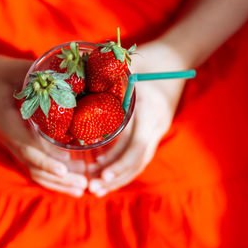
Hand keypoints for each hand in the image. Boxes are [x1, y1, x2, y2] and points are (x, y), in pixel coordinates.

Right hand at [0, 52, 87, 196]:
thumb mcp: (17, 69)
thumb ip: (40, 75)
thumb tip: (73, 79)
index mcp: (6, 122)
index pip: (26, 146)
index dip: (45, 160)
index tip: (64, 170)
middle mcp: (7, 137)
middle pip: (32, 166)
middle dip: (58, 179)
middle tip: (84, 186)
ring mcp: (9, 142)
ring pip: (31, 169)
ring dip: (54, 182)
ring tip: (79, 190)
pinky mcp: (13, 141)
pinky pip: (30, 163)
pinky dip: (48, 173)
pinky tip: (65, 178)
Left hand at [89, 42, 187, 196]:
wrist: (174, 58)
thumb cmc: (148, 58)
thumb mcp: (126, 68)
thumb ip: (106, 83)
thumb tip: (73, 98)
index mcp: (150, 109)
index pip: (138, 145)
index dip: (120, 164)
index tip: (100, 177)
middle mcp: (156, 123)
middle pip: (139, 160)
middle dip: (116, 177)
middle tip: (92, 190)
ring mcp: (157, 128)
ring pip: (140, 160)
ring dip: (119, 176)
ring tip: (96, 187)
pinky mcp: (153, 130)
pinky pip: (139, 153)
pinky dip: (123, 164)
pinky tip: (104, 171)